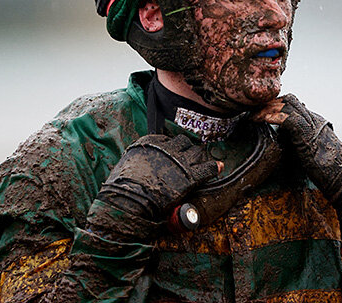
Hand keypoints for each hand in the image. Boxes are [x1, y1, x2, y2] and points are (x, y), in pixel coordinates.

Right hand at [87, 134, 221, 239]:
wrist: (128, 202)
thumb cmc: (123, 187)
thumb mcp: (127, 163)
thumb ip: (141, 158)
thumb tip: (145, 161)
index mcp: (150, 142)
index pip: (167, 138)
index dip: (170, 147)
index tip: (172, 153)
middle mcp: (167, 148)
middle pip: (184, 142)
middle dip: (186, 149)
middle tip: (185, 158)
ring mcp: (180, 161)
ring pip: (197, 152)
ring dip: (198, 157)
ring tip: (198, 164)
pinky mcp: (190, 177)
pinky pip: (209, 168)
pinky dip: (214, 167)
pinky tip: (218, 167)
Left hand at [255, 94, 341, 254]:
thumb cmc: (329, 172)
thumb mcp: (310, 152)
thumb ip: (298, 144)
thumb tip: (280, 145)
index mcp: (315, 121)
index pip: (293, 104)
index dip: (275, 105)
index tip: (259, 112)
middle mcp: (314, 119)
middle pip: (288, 100)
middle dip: (268, 103)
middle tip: (252, 111)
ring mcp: (312, 125)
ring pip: (287, 104)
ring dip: (266, 107)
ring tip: (252, 115)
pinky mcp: (308, 136)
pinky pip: (288, 119)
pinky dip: (271, 116)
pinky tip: (259, 120)